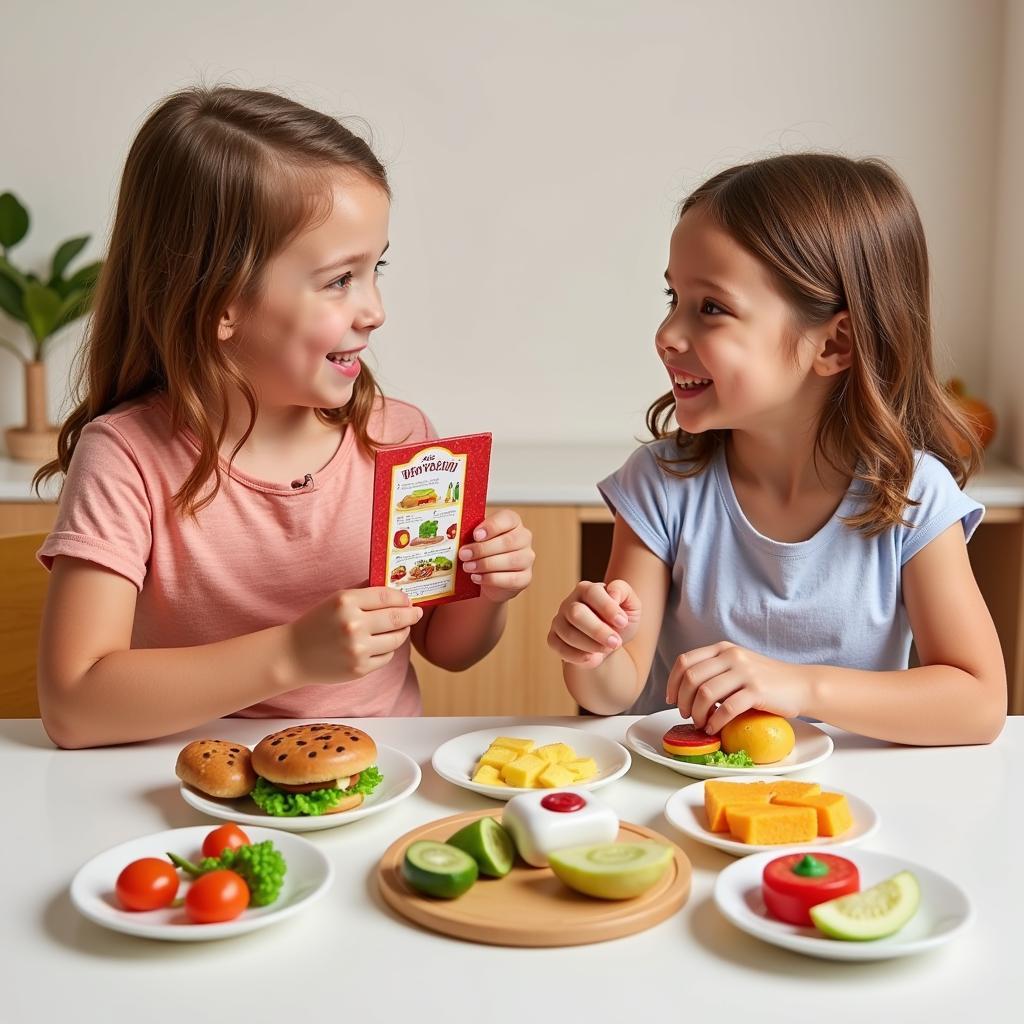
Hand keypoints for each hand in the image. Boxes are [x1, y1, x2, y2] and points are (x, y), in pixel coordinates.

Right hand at [287, 587, 422, 683]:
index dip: (402, 598)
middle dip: (411, 615)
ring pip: (396, 639)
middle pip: (397, 618)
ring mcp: (357, 648)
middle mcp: (353, 624)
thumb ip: (365, 594)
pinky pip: (387, 656)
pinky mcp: (360, 668)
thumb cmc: (318, 623)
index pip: (386, 596)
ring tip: (401, 629)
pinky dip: (387, 649)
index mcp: (346, 602)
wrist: (293, 655)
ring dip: (402, 633)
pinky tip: (380, 644)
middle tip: (416, 613)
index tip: (408, 600)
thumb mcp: (337, 600)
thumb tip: (397, 591)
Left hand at [458, 509, 533, 602]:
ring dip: (486, 564)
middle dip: (483, 549)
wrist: (488, 578)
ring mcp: (527, 558)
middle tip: (464, 554)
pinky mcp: (525, 578)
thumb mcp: (475, 539)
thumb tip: (455, 534)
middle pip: (508, 541)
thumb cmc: (481, 552)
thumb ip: (470, 533)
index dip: (492, 526)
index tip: (475, 535)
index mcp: (512, 522)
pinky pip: (511, 579)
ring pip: (511, 560)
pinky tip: (477, 577)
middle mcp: (524, 538)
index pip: (508, 519)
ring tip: (468, 567)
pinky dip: (491, 579)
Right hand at [548, 579, 641, 666]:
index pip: (592, 593)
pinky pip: (559, 647)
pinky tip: (594, 659)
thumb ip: (623, 592)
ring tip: (607, 650)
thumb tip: (612, 594)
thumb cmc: (619, 621)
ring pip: (568, 633)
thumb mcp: (631, 605)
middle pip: (576, 613)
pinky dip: (577, 656)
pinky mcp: (553, 638)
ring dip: (591, 645)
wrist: (609, 644)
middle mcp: (569, 603)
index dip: (607, 608)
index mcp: (587, 589)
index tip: (623, 622)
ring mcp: (559, 620)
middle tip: (616, 643)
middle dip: (598, 631)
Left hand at [665, 641, 810, 732]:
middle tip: (685, 715)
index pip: (685, 661)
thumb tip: (684, 693)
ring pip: (705, 694)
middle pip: (691, 678)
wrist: (801, 684)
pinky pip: (726, 708)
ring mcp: (744, 672)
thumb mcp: (738, 665)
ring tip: (700, 724)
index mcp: (723, 649)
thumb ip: (715, 671)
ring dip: (697, 714)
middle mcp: (731, 656)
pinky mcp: (757, 691)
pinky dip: (715, 722)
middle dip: (682, 700)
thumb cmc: (766, 679)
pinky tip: (714, 729)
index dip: (672, 682)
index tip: (670, 699)